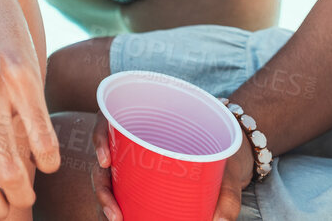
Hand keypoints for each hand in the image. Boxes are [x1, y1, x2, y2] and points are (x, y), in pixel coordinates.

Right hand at [87, 111, 253, 220]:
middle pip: (104, 159)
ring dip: (107, 202)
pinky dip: (118, 206)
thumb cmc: (225, 151)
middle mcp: (132, 140)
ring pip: (108, 179)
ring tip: (116, 219)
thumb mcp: (228, 165)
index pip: (110, 121)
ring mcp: (132, 161)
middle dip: (103, 188)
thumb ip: (229, 193)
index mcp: (146, 121)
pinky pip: (121, 191)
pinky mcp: (138, 180)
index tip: (105, 161)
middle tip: (114, 213)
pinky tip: (121, 218)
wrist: (231, 155)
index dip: (100, 139)